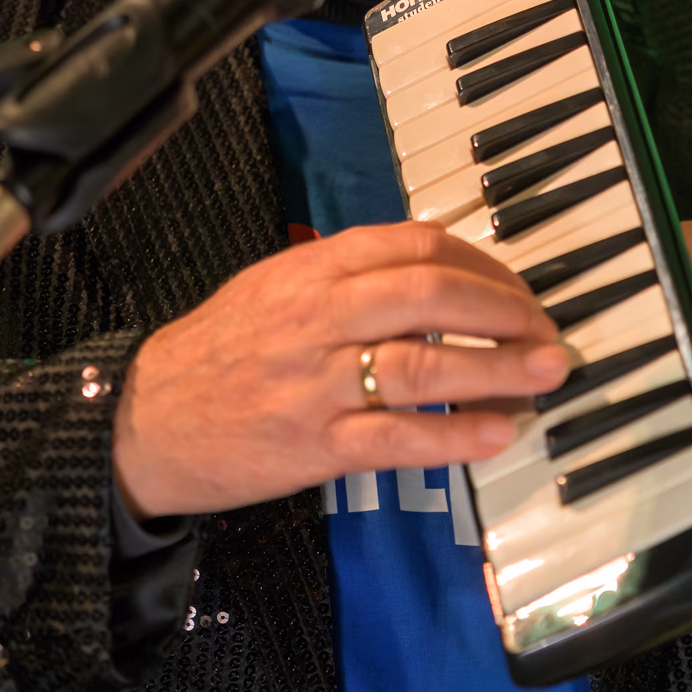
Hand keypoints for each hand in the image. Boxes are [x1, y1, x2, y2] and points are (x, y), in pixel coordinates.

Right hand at [114, 222, 569, 516]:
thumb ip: (348, 272)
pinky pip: (397, 436)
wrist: (144, 421)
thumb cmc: (218, 352)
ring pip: (422, 362)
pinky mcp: (313, 446)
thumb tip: (439, 269)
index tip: (516, 288)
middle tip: (548, 331)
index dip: (483, 263)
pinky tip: (496, 432)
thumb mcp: (274, 285)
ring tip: (544, 375)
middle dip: (505, 309)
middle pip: (430, 294)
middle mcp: (316, 317)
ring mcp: (315, 383)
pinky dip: (454, 433)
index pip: (416, 245)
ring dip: (497, 368)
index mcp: (311, 270)